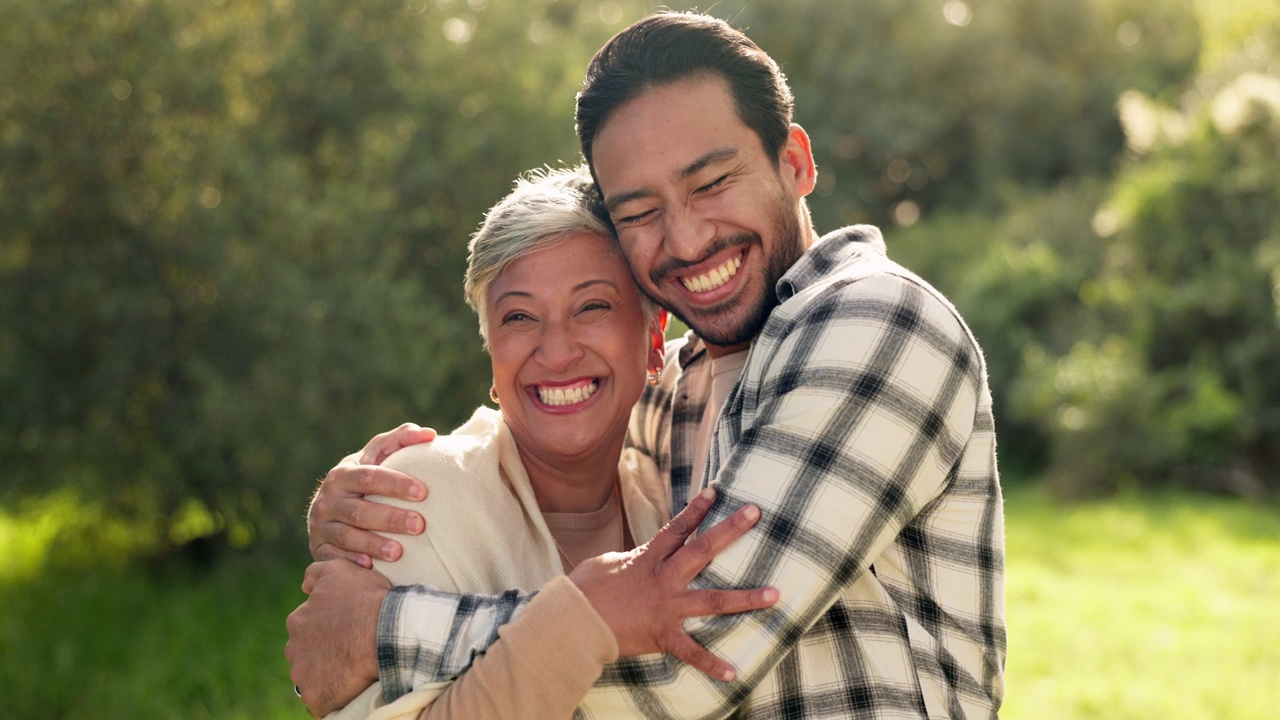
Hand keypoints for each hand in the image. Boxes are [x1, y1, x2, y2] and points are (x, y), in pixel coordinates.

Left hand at [286, 560, 391, 716]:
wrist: (385, 630)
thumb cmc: (366, 599)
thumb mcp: (339, 570)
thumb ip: (315, 572)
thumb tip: (303, 585)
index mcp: (297, 620)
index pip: (306, 629)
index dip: (326, 631)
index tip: (345, 632)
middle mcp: (294, 649)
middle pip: (305, 654)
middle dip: (321, 654)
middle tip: (348, 652)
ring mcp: (303, 675)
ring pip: (311, 678)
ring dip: (326, 675)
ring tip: (351, 671)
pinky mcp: (316, 697)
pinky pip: (321, 700)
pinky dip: (332, 696)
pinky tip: (349, 689)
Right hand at [308, 423, 436, 566]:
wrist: (331, 509)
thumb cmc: (365, 481)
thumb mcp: (376, 458)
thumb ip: (400, 441)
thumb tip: (430, 434)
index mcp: (343, 474)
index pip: (370, 477)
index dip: (396, 484)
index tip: (423, 492)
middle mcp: (327, 500)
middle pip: (359, 510)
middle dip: (390, 518)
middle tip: (419, 525)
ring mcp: (320, 526)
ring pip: (346, 536)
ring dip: (372, 544)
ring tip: (399, 552)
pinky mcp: (319, 549)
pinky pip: (333, 558)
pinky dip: (350, 562)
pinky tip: (370, 567)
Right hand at [569, 487, 777, 681]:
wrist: (573, 620)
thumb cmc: (584, 590)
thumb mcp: (607, 563)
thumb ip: (629, 559)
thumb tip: (634, 558)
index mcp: (648, 558)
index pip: (678, 528)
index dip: (697, 509)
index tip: (717, 492)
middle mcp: (664, 578)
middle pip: (703, 549)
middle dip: (731, 530)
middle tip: (755, 512)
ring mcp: (667, 607)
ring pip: (713, 600)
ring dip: (745, 598)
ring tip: (775, 594)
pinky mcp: (662, 635)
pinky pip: (691, 652)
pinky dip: (711, 664)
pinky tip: (733, 673)